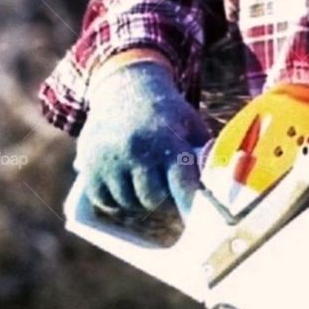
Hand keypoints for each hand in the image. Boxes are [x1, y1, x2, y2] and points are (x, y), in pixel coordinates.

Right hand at [75, 61, 210, 216]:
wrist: (126, 85)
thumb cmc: (166, 112)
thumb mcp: (191, 125)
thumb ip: (204, 156)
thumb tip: (220, 189)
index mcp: (168, 141)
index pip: (182, 185)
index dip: (190, 207)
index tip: (196, 223)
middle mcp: (138, 150)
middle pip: (152, 199)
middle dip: (161, 198)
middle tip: (164, 188)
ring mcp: (111, 158)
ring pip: (127, 202)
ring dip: (137, 199)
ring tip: (144, 181)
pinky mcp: (89, 163)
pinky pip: (103, 200)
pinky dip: (113, 200)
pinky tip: (123, 185)